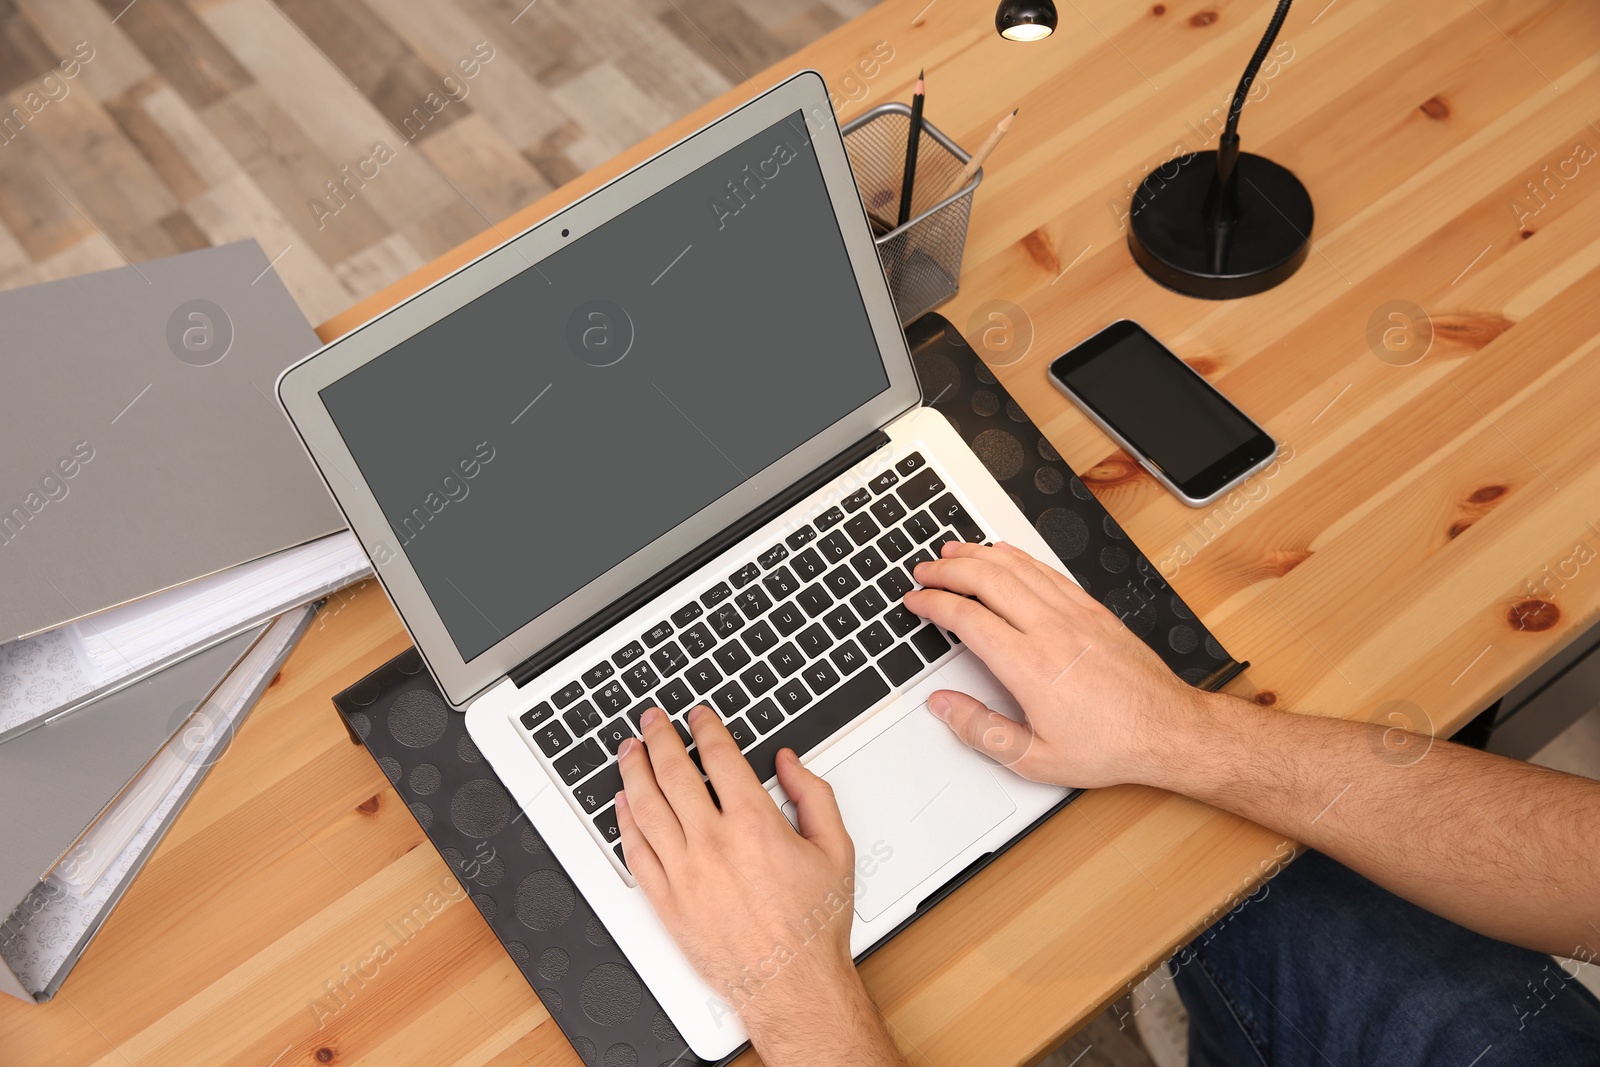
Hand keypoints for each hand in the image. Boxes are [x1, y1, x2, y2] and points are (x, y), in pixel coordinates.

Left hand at [615, 706, 880, 1047]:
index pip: (719, 758)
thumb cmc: (813, 926)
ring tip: (629, 749)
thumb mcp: (835, 849)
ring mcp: (685, 873)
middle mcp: (714, 844)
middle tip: (653, 719)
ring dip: (633, 770)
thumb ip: (814, 796)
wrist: (791, 984)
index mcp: (755, 824)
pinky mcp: (667, 902)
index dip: (705, 729)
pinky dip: (625, 822)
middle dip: (660, 738)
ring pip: (646, 807)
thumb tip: (789, 762)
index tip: (698, 716)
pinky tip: (622, 803)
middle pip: (674, 773)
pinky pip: (636, 852)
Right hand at [903, 541, 1210, 788]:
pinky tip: (1004, 554)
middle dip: (948, 569)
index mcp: (1030, 666)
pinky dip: (1018, 557)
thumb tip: (943, 705)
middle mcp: (1051, 630)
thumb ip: (980, 731)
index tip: (916, 602)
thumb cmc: (1110, 745)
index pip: (968, 618)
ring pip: (1017, 567)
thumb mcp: (1035, 759)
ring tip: (953, 550)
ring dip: (979, 555)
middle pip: (987, 580)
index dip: (933, 604)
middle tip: (924, 571)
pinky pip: (1047, 571)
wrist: (1168, 730)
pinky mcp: (1093, 610)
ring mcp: (1075, 614)